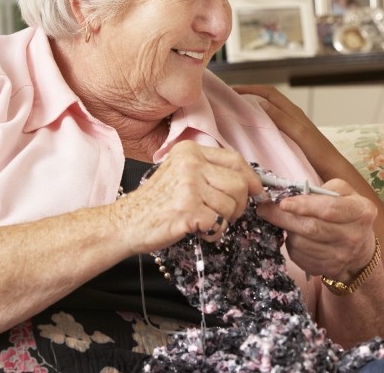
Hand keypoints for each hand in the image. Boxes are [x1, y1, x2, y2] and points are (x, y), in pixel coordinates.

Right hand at [109, 140, 262, 253]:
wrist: (126, 222)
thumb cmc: (158, 201)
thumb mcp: (182, 173)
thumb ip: (211, 171)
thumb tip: (253, 183)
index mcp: (190, 150)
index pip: (236, 160)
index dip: (251, 179)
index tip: (256, 192)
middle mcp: (190, 163)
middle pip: (239, 184)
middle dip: (239, 205)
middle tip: (224, 215)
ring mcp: (189, 185)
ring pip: (231, 206)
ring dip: (223, 220)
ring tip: (204, 221)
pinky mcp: (188, 209)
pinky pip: (219, 224)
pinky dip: (214, 233)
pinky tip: (198, 230)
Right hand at [234, 85, 347, 180]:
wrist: (333, 171)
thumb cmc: (319, 153)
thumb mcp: (299, 134)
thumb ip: (282, 118)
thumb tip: (260, 102)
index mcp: (293, 112)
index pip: (269, 92)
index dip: (250, 88)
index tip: (232, 90)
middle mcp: (291, 116)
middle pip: (266, 99)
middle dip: (248, 96)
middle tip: (228, 101)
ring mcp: (290, 127)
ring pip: (267, 112)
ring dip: (251, 109)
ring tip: (234, 114)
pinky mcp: (289, 139)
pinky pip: (270, 126)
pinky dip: (258, 123)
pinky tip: (249, 133)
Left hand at [256, 178, 376, 279]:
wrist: (360, 249)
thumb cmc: (348, 213)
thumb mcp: (345, 193)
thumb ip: (323, 189)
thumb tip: (292, 195)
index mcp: (361, 212)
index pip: (329, 209)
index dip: (303, 206)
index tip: (283, 202)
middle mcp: (354, 236)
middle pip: (311, 228)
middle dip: (283, 218)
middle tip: (264, 209)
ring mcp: (341, 256)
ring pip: (301, 244)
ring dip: (287, 231)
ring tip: (285, 222)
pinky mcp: (328, 269)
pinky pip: (299, 257)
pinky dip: (291, 245)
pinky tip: (294, 237)